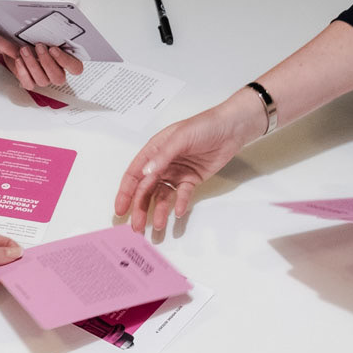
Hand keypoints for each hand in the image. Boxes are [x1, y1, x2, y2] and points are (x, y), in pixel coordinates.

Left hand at [4, 42, 83, 91]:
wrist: (18, 43)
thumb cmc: (36, 38)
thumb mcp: (46, 35)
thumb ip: (53, 36)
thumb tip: (56, 28)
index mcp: (67, 61)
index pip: (76, 68)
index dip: (66, 61)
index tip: (54, 49)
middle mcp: (57, 73)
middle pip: (58, 77)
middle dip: (47, 62)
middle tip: (39, 46)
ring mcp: (44, 79)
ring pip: (42, 80)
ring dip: (32, 64)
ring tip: (24, 49)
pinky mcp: (30, 82)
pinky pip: (28, 83)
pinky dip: (22, 72)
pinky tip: (19, 60)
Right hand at [114, 92, 264, 232]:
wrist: (231, 128)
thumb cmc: (204, 125)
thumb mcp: (180, 138)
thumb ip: (163, 156)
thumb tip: (146, 173)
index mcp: (154, 150)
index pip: (134, 174)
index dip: (125, 193)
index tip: (120, 210)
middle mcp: (162, 163)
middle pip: (146, 189)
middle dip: (140, 208)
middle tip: (137, 226)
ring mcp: (176, 173)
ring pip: (162, 196)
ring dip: (158, 211)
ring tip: (157, 226)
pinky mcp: (191, 180)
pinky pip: (182, 195)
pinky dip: (179, 204)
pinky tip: (177, 213)